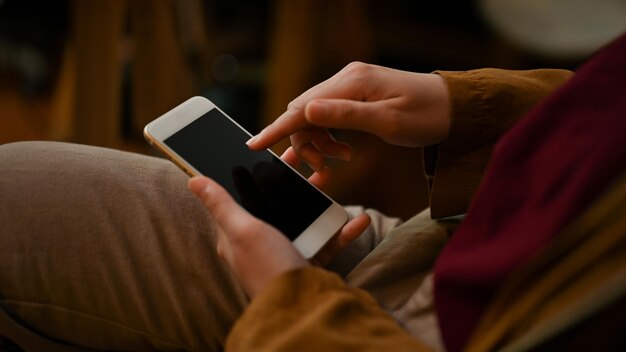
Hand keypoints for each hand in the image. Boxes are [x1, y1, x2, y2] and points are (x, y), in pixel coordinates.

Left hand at [188, 172, 369, 297]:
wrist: (302, 306)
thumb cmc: (267, 267)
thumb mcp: (242, 231)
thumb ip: (221, 204)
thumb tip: (193, 180)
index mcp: (237, 235)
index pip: (239, 198)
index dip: (251, 175)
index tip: (268, 154)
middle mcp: (261, 242)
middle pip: (276, 204)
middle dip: (294, 183)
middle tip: (306, 162)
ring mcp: (286, 251)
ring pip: (304, 218)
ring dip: (320, 200)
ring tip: (329, 179)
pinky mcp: (309, 260)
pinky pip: (327, 239)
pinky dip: (343, 230)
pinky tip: (358, 219)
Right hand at [246, 62, 450, 170]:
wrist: (453, 108)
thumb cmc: (427, 115)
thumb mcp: (388, 121)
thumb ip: (345, 115)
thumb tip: (306, 112)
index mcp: (353, 83)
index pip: (303, 106)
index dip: (277, 128)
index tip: (254, 146)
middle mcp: (347, 79)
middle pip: (304, 112)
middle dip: (303, 144)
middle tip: (320, 170)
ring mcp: (351, 85)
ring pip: (315, 117)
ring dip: (317, 144)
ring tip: (334, 164)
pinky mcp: (356, 95)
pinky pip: (329, 117)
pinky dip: (328, 138)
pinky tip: (338, 154)